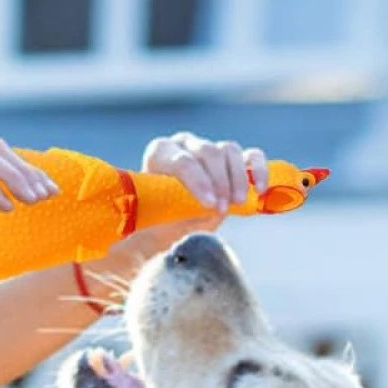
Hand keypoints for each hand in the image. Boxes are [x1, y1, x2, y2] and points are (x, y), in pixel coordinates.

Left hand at [88, 133, 270, 299]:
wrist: (170, 228)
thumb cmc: (154, 227)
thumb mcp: (146, 224)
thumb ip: (143, 223)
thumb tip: (126, 241)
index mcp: (159, 154)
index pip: (180, 159)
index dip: (196, 180)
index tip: (207, 204)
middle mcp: (184, 145)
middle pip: (207, 151)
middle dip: (217, 181)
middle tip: (221, 209)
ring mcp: (209, 150)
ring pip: (229, 150)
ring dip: (237, 178)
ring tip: (237, 204)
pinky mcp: (232, 160)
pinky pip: (250, 156)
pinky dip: (258, 169)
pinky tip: (260, 189)